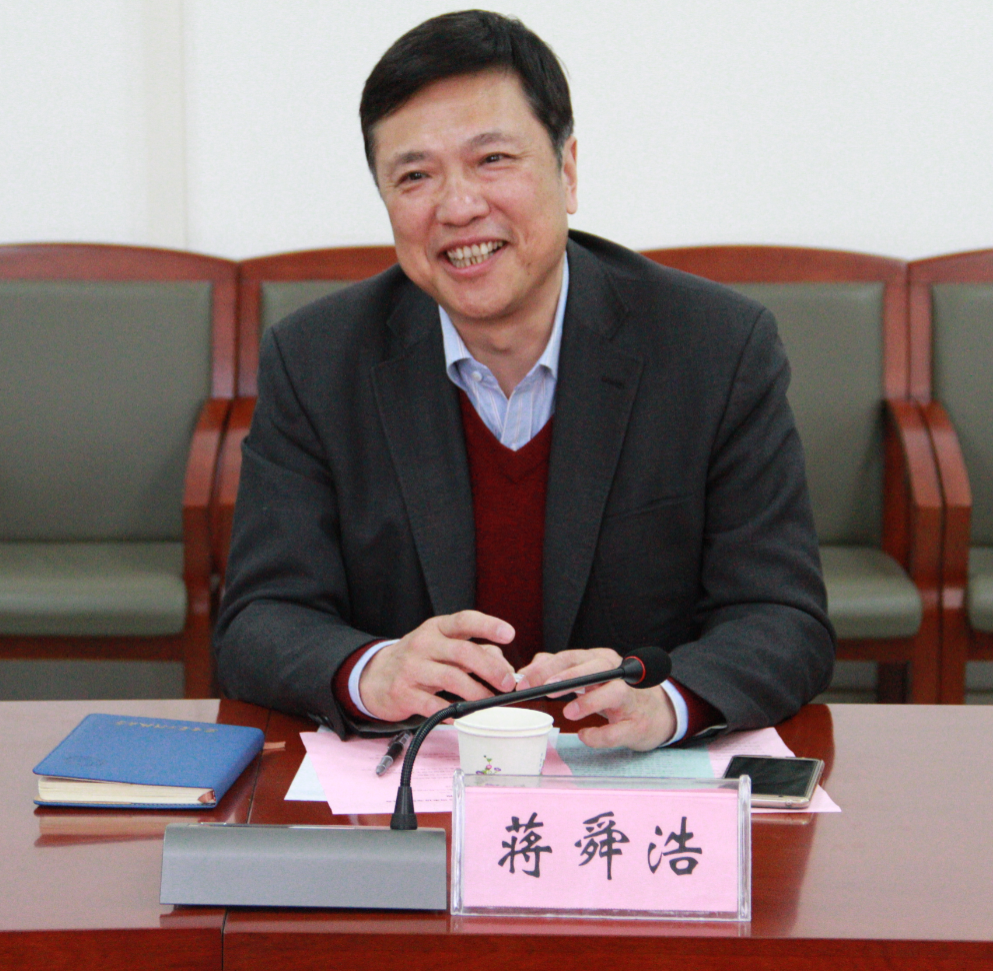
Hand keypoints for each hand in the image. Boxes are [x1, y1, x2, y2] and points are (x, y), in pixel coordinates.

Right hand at [358, 610, 516, 721]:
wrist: (375, 677)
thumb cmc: (418, 660)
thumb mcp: (443, 647)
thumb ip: (475, 652)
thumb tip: (504, 666)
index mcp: (437, 628)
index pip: (465, 620)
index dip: (488, 626)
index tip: (509, 634)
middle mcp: (424, 644)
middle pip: (463, 652)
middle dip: (490, 668)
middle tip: (506, 682)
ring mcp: (412, 668)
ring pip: (451, 678)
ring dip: (476, 692)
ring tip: (490, 702)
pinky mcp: (403, 693)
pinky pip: (433, 705)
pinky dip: (451, 712)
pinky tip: (462, 716)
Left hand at [516, 649, 675, 750]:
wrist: (659, 713)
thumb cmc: (616, 693)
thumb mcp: (589, 676)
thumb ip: (558, 670)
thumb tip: (527, 671)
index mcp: (601, 659)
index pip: (571, 657)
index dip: (547, 668)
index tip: (524, 681)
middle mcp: (618, 673)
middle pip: (594, 668)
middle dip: (568, 677)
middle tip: (545, 688)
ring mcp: (631, 698)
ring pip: (613, 693)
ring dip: (589, 702)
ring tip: (568, 712)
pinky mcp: (638, 724)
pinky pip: (619, 730)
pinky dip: (601, 735)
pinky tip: (585, 735)